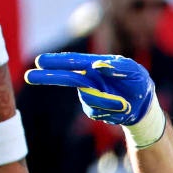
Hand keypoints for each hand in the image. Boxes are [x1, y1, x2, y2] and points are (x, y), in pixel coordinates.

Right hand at [24, 53, 164, 143]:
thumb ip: (119, 66)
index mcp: (96, 65)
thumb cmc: (139, 83)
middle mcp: (89, 78)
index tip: (41, 61)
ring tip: (123, 103)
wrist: (142, 106)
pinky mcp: (93, 109)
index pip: (74, 61)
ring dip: (105, 102)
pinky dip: (108, 111)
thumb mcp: (136, 72)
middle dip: (48, 77)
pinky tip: (118, 108)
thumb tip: (98, 65)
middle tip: (29, 76)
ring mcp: (90, 93)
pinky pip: (94, 111)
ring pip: (87, 98)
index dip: (58, 61)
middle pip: (65, 77)